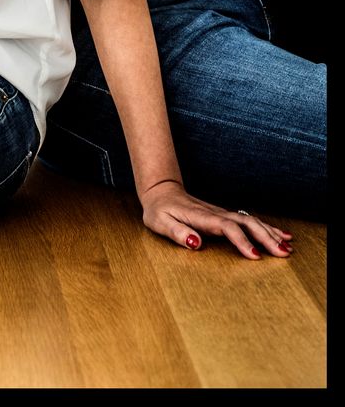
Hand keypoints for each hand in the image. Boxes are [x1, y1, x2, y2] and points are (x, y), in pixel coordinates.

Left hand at [140, 180, 293, 259]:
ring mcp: (221, 213)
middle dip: (265, 237)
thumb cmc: (159, 210)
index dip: (241, 241)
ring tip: (287, 247)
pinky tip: (280, 234)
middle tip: (283, 253)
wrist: (160, 191)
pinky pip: (248, 221)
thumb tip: (196, 243)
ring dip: (269, 233)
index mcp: (202, 216)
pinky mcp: (224, 215)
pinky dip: (266, 227)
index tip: (255, 256)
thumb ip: (177, 232)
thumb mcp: (160, 222)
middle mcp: (215, 213)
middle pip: (245, 222)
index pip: (226, 227)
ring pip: (250, 220)